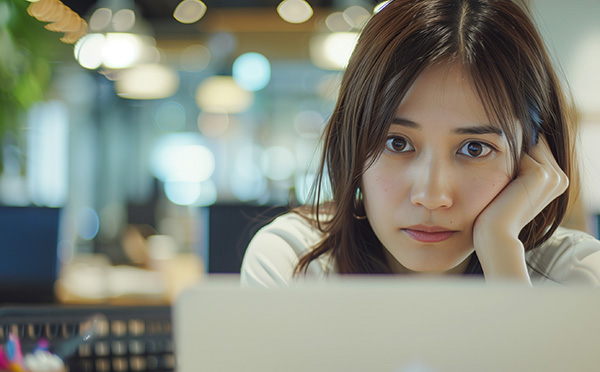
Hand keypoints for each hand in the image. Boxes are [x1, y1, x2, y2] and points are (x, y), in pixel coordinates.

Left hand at [472, 137, 568, 281]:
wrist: (496, 234)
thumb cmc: (498, 213)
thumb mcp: (512, 187)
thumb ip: (518, 168)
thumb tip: (508, 141)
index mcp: (558, 181)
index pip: (536, 147)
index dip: (514, 151)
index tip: (497, 164)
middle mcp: (560, 177)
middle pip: (532, 143)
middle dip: (511, 150)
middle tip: (495, 176)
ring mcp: (553, 175)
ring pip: (525, 145)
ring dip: (505, 155)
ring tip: (495, 179)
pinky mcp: (541, 173)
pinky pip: (517, 150)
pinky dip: (502, 160)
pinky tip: (494, 179)